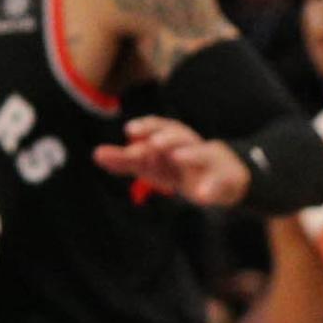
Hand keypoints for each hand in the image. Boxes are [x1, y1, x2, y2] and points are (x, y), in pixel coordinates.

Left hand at [95, 114, 251, 206]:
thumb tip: (96, 153)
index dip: (147, 127)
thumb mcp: (152, 166)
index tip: (130, 130)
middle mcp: (192, 148)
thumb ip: (125, 160)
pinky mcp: (226, 181)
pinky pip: (220, 184)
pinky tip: (202, 195)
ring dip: (190, 154)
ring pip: (203, 154)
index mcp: (174, 143)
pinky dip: (211, 188)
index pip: (160, 129)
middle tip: (153, 143)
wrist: (225, 179)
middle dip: (167, 138)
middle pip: (182, 136)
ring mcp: (211, 163)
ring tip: (177, 156)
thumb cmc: (181, 169)